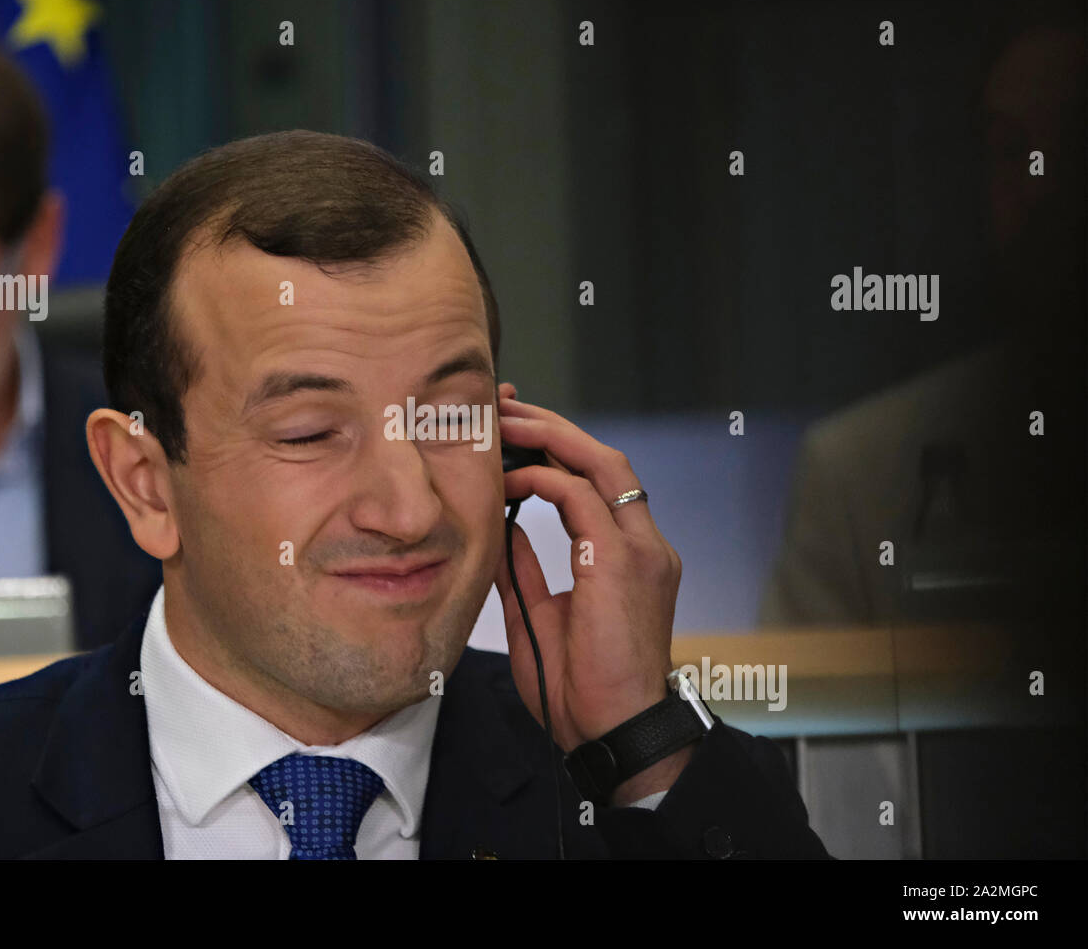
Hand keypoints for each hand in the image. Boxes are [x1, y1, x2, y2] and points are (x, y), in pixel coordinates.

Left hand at [493, 383, 692, 802]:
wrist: (614, 734)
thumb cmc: (581, 686)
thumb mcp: (541, 613)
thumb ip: (523, 567)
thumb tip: (495, 529)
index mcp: (631, 556)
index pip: (598, 479)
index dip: (556, 449)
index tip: (513, 433)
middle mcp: (646, 544)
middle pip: (604, 457)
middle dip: (552, 426)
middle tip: (504, 407)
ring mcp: (642, 550)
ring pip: (602, 463)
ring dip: (548, 437)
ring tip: (504, 423)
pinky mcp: (624, 564)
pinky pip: (582, 499)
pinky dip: (544, 480)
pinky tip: (509, 479)